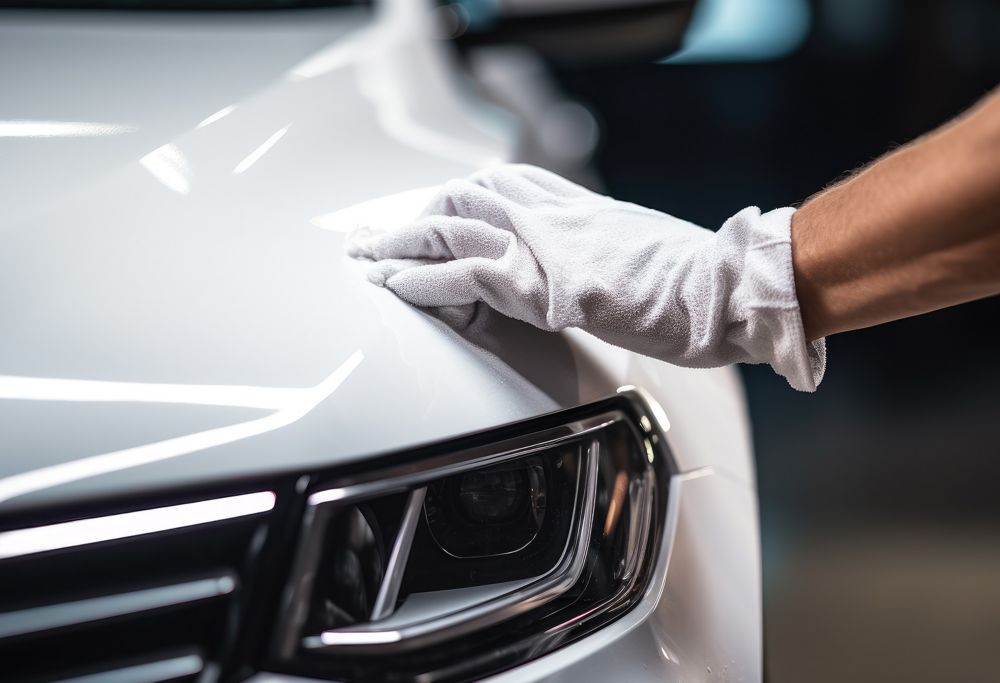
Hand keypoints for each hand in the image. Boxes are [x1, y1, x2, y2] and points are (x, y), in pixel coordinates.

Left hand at [349, 164, 823, 390]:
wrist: (725, 286)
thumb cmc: (697, 279)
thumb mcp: (640, 252)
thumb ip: (602, 252)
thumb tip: (592, 268)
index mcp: (575, 204)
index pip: (498, 186)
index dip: (454, 201)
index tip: (428, 215)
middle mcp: (551, 214)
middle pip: (462, 197)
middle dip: (414, 218)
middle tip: (377, 236)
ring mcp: (543, 244)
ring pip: (450, 227)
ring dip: (400, 245)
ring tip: (365, 260)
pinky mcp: (540, 285)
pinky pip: (462, 276)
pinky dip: (421, 282)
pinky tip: (393, 289)